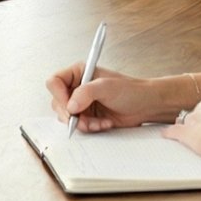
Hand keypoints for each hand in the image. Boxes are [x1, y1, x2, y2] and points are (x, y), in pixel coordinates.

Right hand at [45, 63, 170, 132]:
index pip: (55, 82)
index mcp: (79, 73)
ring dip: (83, 123)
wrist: (146, 106)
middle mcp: (77, 87)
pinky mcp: (88, 116)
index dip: (59, 95)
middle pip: (58, 102)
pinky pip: (79, 126)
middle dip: (71, 115)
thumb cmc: (130, 90)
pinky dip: (90, 128)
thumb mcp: (107, 87)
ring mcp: (81, 103)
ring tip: (99, 122)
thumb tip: (70, 106)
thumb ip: (86, 93)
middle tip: (83, 120)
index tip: (70, 107)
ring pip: (67, 117)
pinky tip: (104, 124)